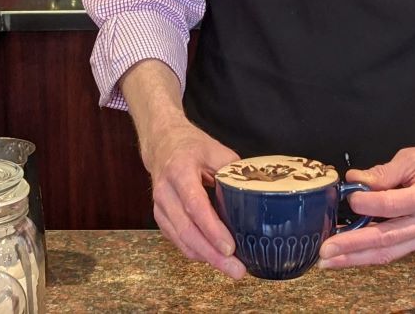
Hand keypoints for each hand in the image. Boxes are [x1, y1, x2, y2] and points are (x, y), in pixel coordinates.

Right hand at [140, 119, 245, 279]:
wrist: (163, 144)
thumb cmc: (193, 147)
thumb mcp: (216, 151)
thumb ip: (233, 173)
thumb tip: (254, 196)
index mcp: (180, 170)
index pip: (195, 205)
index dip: (212, 229)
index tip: (230, 247)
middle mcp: (165, 191)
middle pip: (187, 229)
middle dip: (212, 254)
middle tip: (236, 269)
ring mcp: (160, 206)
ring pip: (181, 239)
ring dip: (206, 258)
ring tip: (231, 268)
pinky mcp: (161, 218)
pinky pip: (178, 240)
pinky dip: (196, 252)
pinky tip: (214, 257)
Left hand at [317, 143, 414, 268]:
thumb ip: (385, 172)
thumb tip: (355, 179)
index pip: (393, 205)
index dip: (368, 204)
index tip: (349, 197)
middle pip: (387, 239)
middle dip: (352, 246)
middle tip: (325, 251)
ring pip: (389, 252)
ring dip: (356, 258)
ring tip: (329, 261)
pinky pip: (394, 251)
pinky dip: (369, 253)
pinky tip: (349, 253)